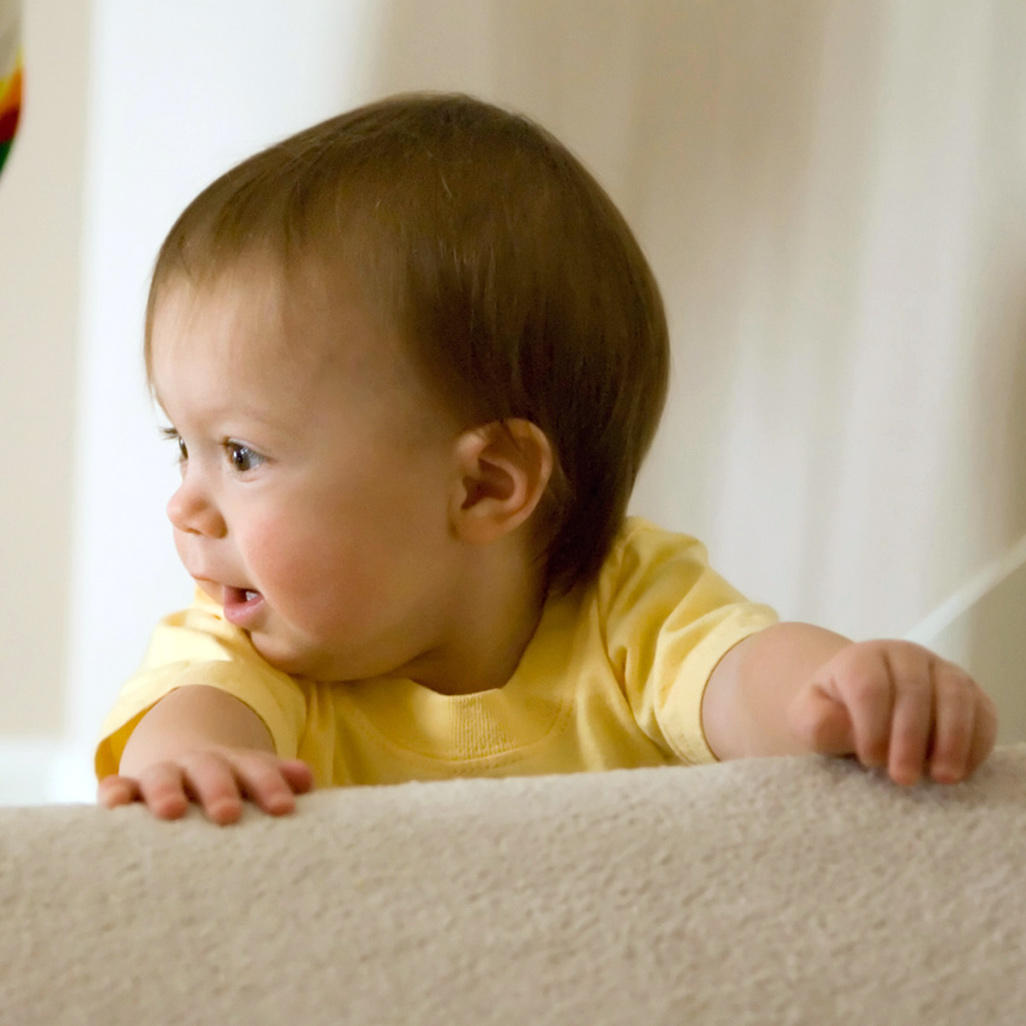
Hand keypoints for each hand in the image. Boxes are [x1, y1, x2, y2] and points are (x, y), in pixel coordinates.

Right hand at [97, 746, 314, 824]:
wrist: (183, 755)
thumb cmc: (230, 781)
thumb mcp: (254, 773)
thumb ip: (279, 777)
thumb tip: (307, 779)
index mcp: (236, 764)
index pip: (257, 771)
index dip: (270, 787)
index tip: (283, 808)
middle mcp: (199, 765)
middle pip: (211, 771)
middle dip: (219, 790)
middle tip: (228, 814)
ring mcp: (163, 774)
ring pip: (163, 777)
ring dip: (166, 790)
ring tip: (170, 810)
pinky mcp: (129, 787)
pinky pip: (118, 786)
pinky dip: (115, 793)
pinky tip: (113, 806)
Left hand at [787, 640, 997, 784]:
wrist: (859, 705)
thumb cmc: (834, 714)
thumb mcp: (809, 719)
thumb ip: (818, 723)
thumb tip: (846, 728)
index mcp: (862, 659)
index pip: (869, 686)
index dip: (871, 726)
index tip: (870, 760)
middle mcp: (904, 656)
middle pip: (913, 691)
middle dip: (909, 739)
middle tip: (903, 778)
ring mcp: (940, 670)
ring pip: (954, 696)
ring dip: (951, 739)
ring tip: (941, 777)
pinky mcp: (969, 691)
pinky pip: (982, 710)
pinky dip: (977, 740)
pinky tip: (961, 769)